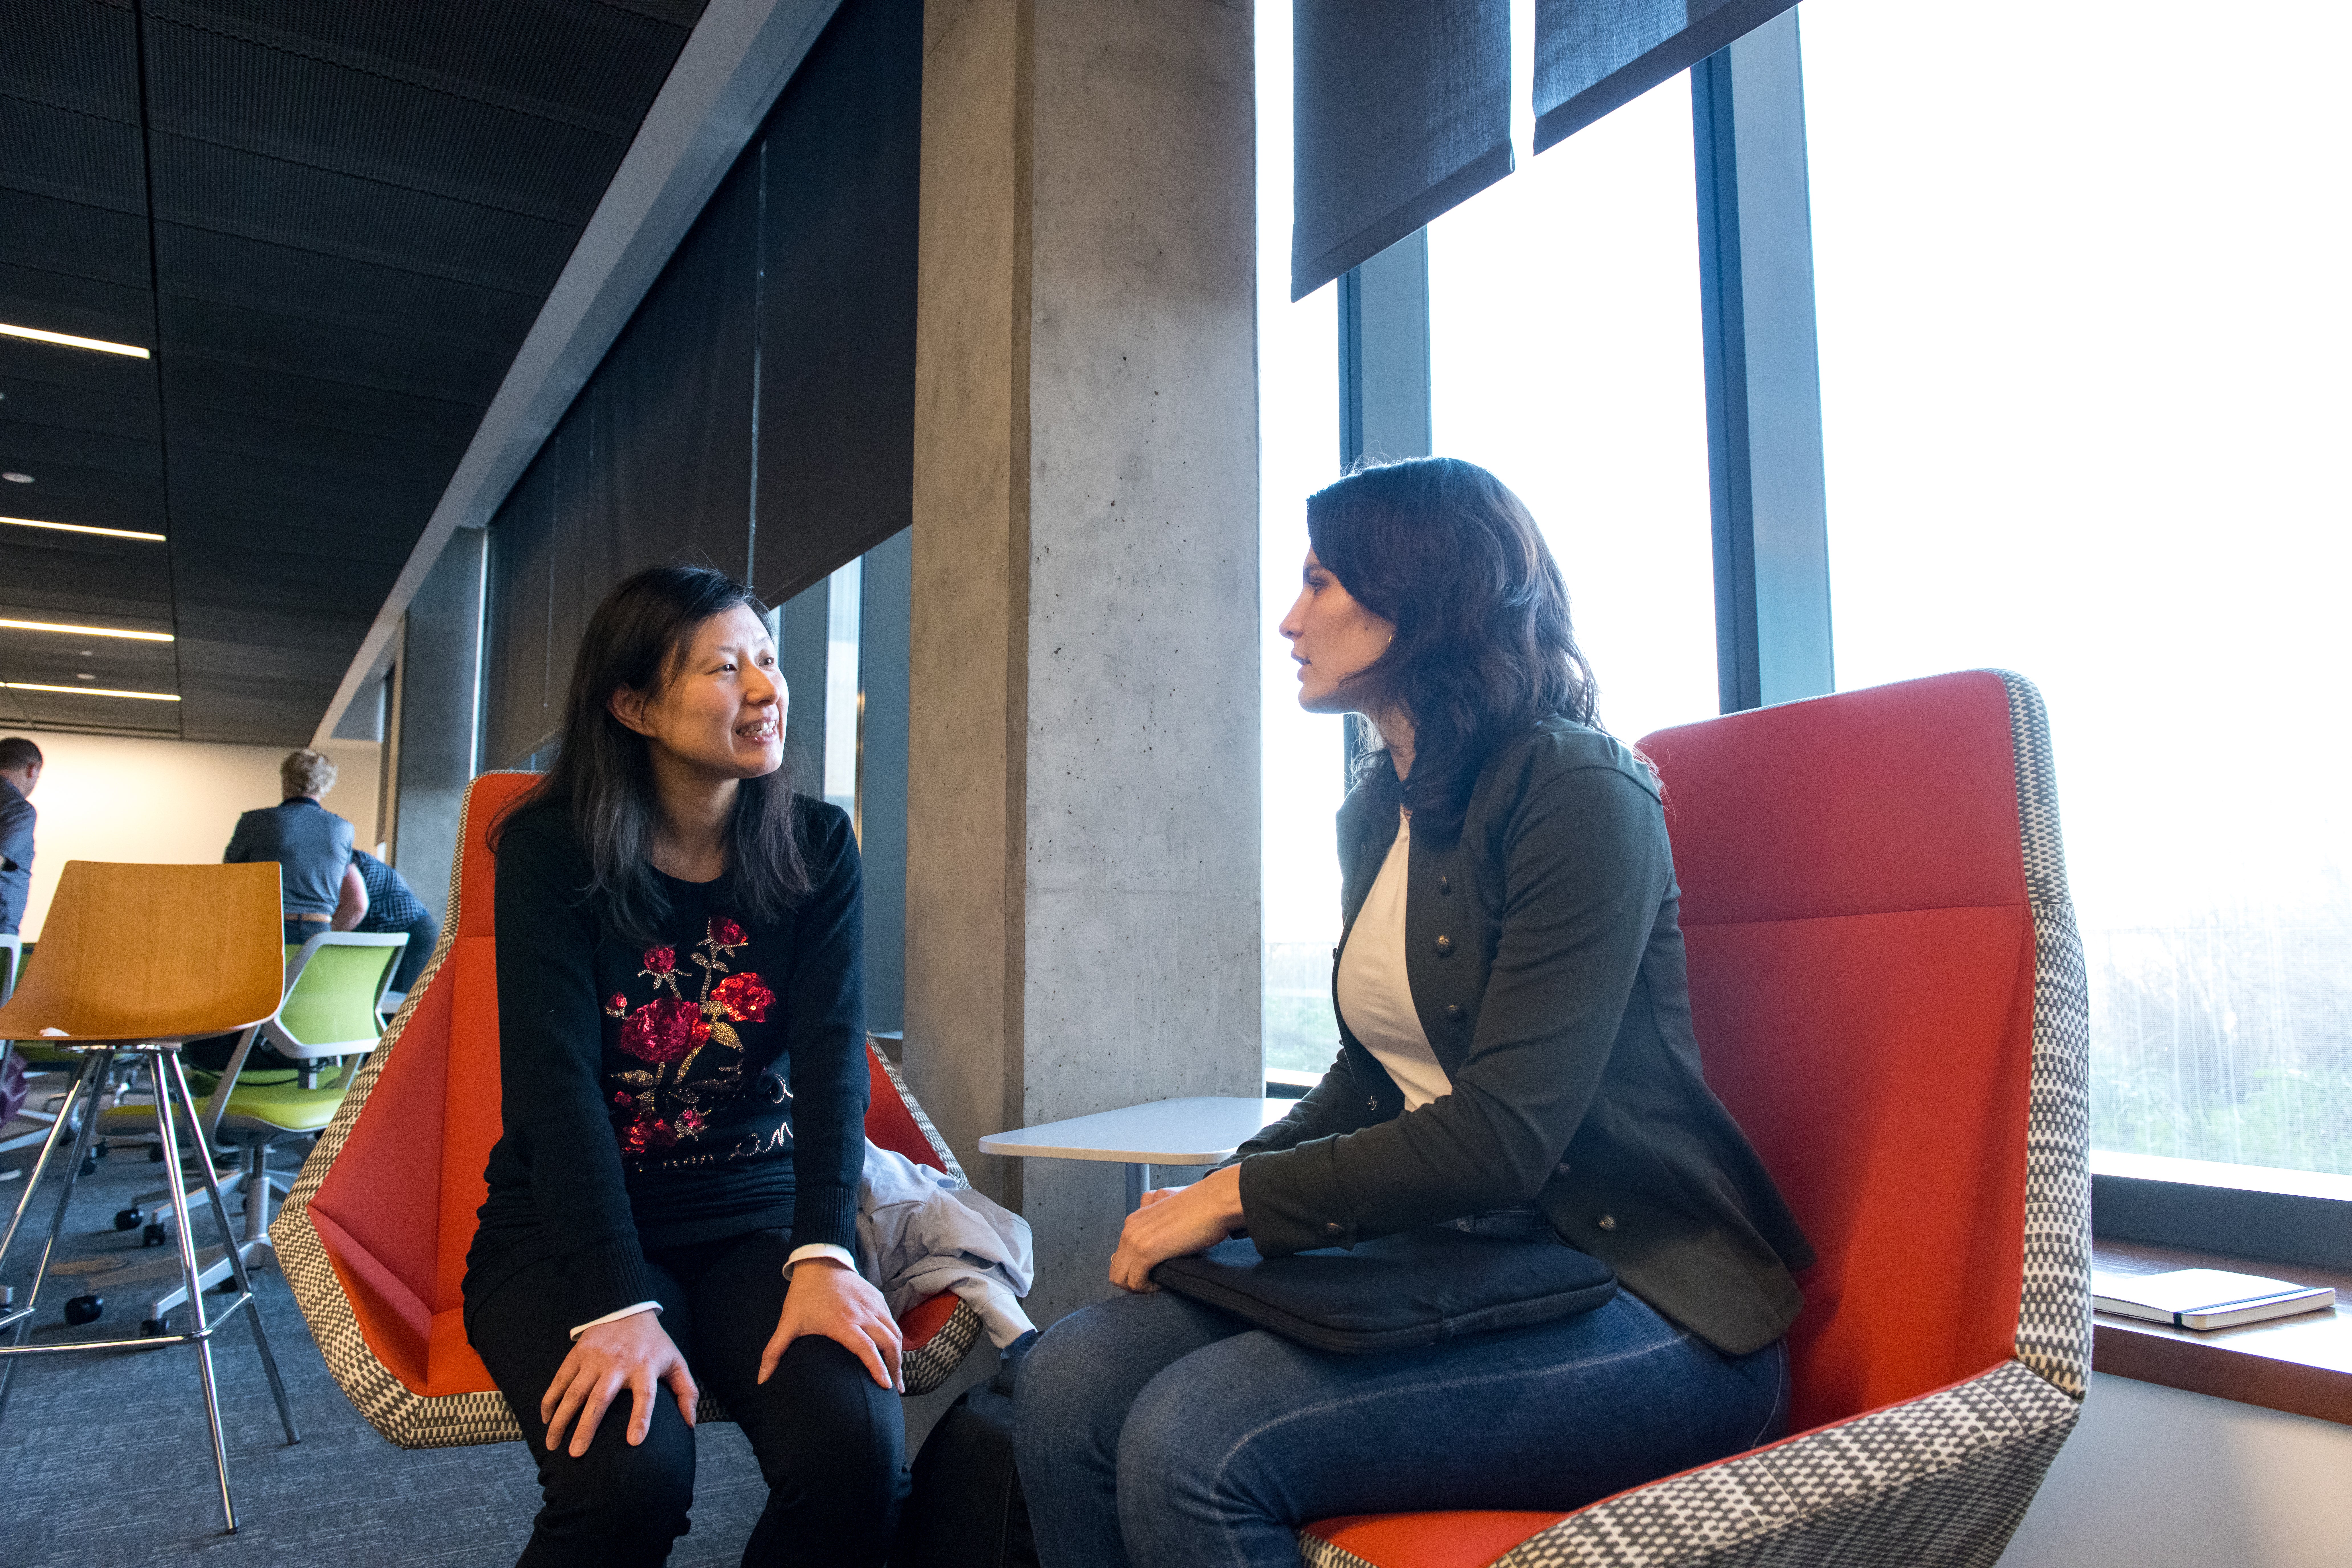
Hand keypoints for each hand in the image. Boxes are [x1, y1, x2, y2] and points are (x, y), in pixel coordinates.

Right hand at [541, 1311, 698, 1458]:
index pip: (645, 1395)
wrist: (629, 1309)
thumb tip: (690, 1423)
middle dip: (586, 1428)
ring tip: (552, 1444)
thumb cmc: (654, 1343)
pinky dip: (550, 1400)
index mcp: (645, 1367)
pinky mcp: (577, 1353)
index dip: (641, 1417)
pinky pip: (560, 1380)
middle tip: (576, 1453)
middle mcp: (618, 1364)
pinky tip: (547, 1419)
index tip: (634, 1441)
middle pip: (600, 1399)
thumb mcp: (676, 1362)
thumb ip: (686, 1392)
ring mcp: (594, 1358)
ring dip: (561, 1420)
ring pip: (574, 1393)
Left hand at [760, 1257, 902, 1391]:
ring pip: (895, 1332)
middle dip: (896, 1367)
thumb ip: (774, 1353)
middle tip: (895, 1388)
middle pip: (889, 1343)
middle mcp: (862, 1314)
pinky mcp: (878, 1297)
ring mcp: (873, 1305)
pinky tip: (892, 1349)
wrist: (819, 1261)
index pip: (866, 1349)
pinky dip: (895, 1336)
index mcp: (842, 1323)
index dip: (878, 1368)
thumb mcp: (788, 1323)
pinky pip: (892, 1320)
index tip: (886, 1386)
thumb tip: (761, 1380)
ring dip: (898, 1354)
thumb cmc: (803, 1296)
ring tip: (897, 1373)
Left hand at [1108, 1165, 1245, 1291]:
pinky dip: (1148, 1288)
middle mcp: (1130, 1228)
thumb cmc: (1201, 1209)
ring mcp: (1136, 1239)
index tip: (1152, 1275)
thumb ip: (1158, 1227)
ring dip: (1139, 1288)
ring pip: (1120, 1279)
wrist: (1214, 1202)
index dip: (1134, 1271)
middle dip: (1133, 1283)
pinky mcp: (1146, 1251)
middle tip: (1153, 1284)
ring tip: (1158, 1284)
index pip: (1120, 1256)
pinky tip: (1164, 1282)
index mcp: (1135, 1220)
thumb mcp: (1171, 1216)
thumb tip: (1159, 1247)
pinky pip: (1135, 1282)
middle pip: (1116, 1270)